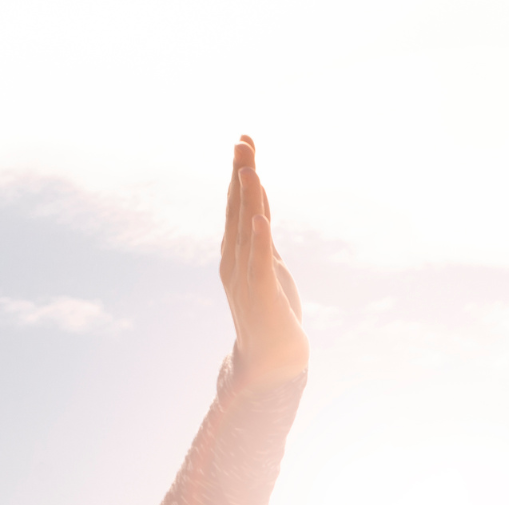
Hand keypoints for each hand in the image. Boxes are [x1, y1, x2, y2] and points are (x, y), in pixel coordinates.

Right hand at [220, 136, 308, 392]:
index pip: (238, 206)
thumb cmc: (272, 313)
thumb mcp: (268, 265)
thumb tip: (257, 206)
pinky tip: (261, 218)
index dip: (241, 173)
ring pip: (246, 230)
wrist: (272, 360)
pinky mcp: (263, 294)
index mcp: (236, 252)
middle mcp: (236, 260)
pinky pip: (260, 262)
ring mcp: (246, 277)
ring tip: (249, 169)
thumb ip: (261, 237)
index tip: (245, 141)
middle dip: (241, 174)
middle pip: (238, 210)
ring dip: (247, 199)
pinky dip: (260, 239)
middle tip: (243, 141)